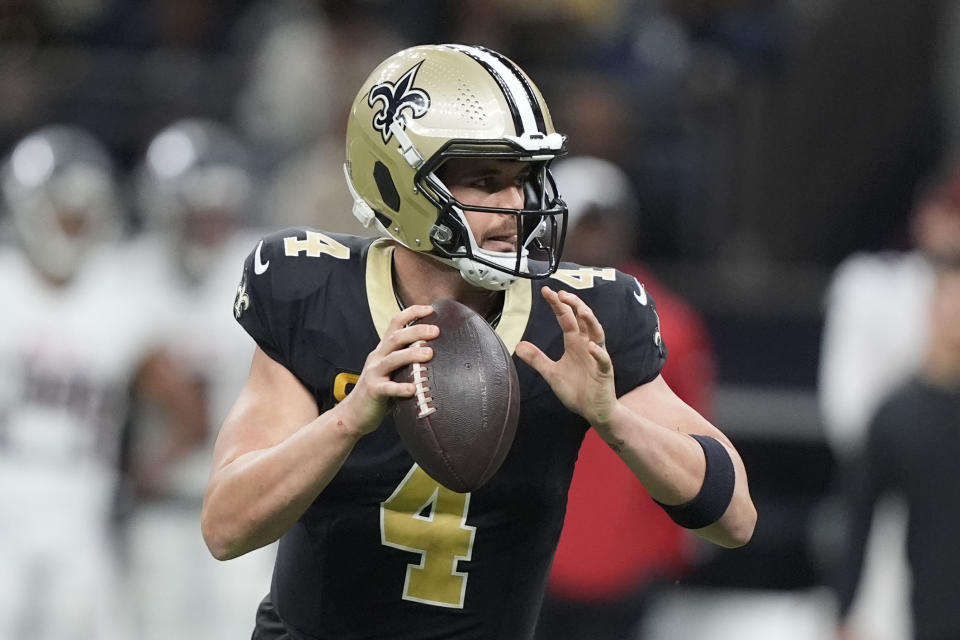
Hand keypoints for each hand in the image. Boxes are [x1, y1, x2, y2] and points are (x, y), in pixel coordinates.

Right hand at [337, 304, 437, 436]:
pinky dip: (400, 388)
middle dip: (416, 331)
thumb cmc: (379, 392)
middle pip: (395, 337)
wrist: (352, 414)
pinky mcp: (373, 391)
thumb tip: (434, 351)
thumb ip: (406, 361)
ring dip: (411, 355)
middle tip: (435, 331)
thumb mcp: (391, 371)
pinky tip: (412, 389)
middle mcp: (377, 357)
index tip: (430, 309)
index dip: (411, 313)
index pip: (395, 324)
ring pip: (392, 359)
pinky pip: (387, 388)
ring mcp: (374, 374)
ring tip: (429, 354)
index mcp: (383, 350)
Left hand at [516, 287, 617, 426]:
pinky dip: (597, 352)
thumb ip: (537, 358)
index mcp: (574, 342)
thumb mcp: (551, 373)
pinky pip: (603, 359)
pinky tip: (590, 346)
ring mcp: (597, 356)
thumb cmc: (577, 390)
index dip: (557, 305)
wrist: (594, 411)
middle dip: (574, 304)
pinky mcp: (604, 371)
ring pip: (597, 333)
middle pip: (583, 319)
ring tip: (580, 311)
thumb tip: (519, 345)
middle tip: (561, 294)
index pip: (566, 318)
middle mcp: (587, 345)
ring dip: (590, 321)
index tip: (547, 291)